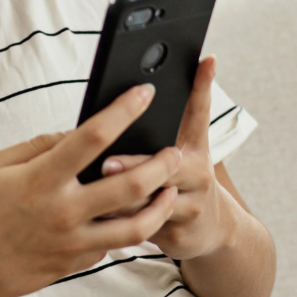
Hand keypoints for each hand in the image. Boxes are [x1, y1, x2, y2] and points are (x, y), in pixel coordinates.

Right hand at [0, 84, 180, 296]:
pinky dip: (123, 229)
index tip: (144, 93)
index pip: (93, 137)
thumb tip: (76, 134)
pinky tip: (130, 216)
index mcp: (41, 179)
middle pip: (131, 186)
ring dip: (160, 206)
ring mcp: (70, 244)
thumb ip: (40, 146)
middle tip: (175, 152)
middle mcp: (61, 212)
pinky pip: (110, 246)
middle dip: (161, 165)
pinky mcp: (72, 265)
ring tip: (168, 191)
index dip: (123, 110)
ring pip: (135, 227)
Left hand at [100, 57, 238, 259]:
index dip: (202, 85)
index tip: (204, 60)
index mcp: (195, 147)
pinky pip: (138, 228)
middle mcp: (198, 174)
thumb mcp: (187, 149)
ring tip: (84, 191)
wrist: (212, 231)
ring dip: (114, 198)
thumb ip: (178, 118)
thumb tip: (177, 74)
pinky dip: (113, 222)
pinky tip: (88, 218)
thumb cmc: (184, 181)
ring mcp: (191, 207)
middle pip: (163, 166)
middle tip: (105, 162)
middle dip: (132, 164)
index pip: (199, 111)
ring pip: (147, 202)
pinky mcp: (179, 236)